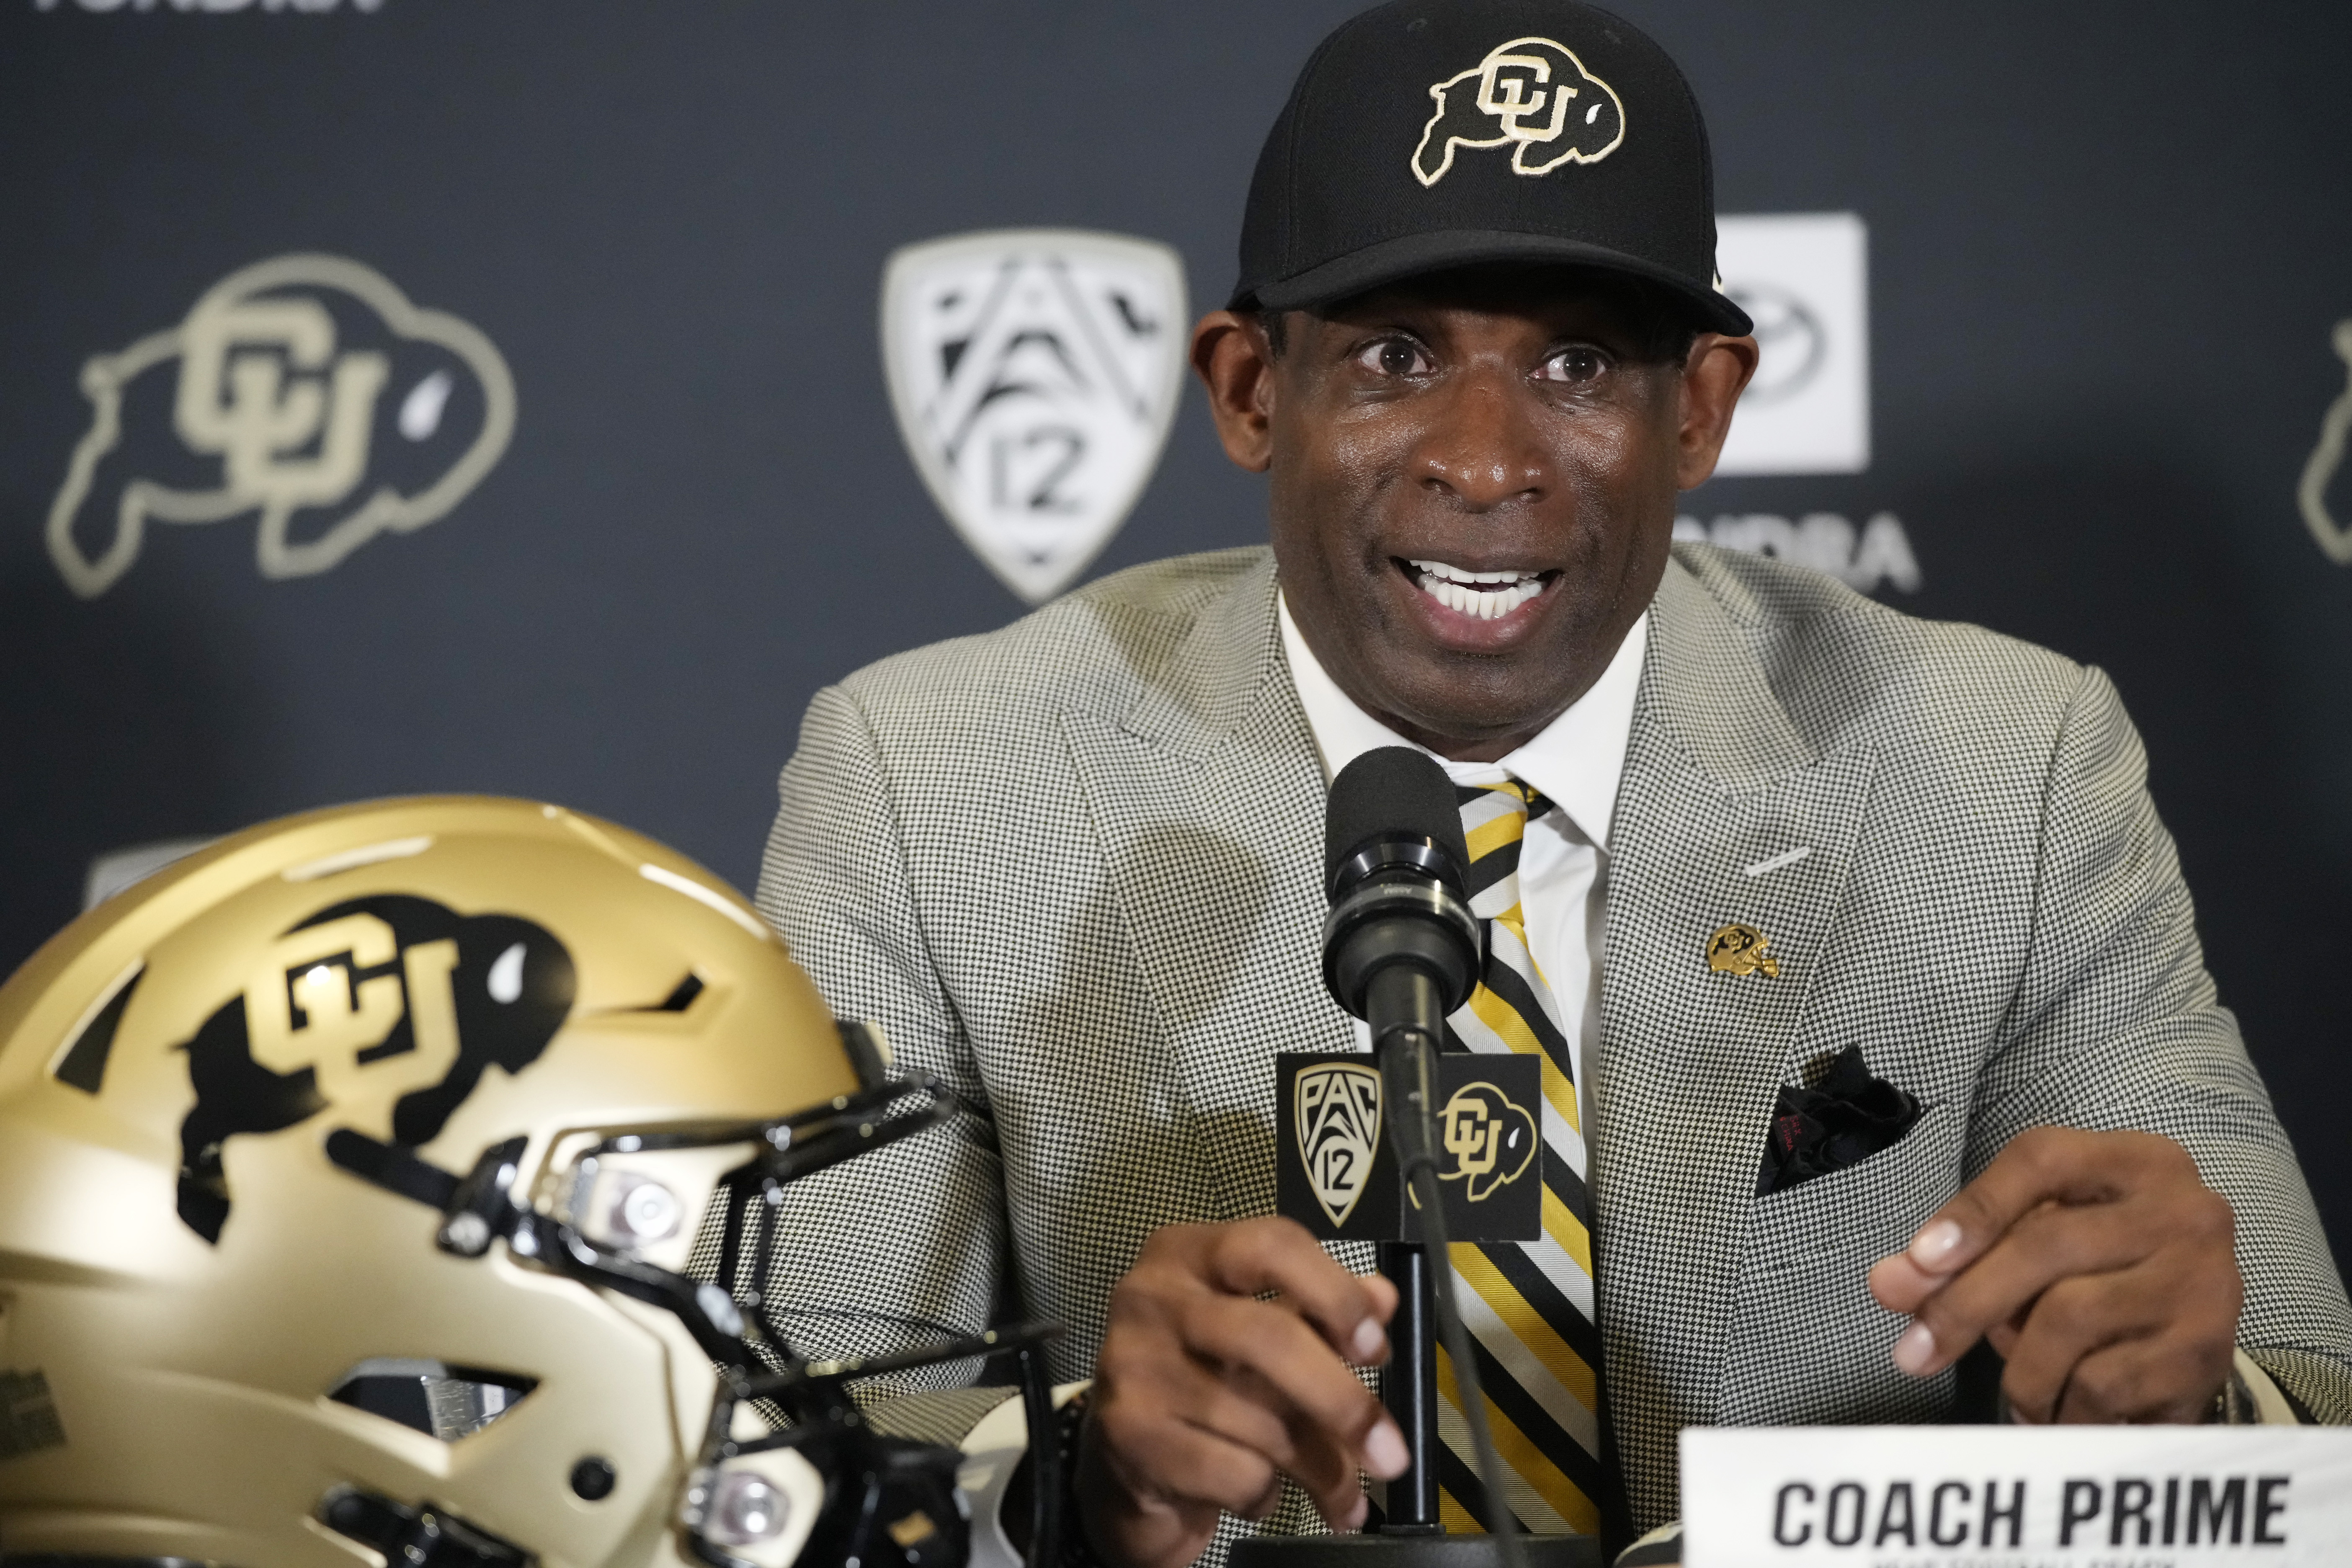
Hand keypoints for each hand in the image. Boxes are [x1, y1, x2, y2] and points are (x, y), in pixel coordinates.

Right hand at [1077, 1217, 1409, 1567]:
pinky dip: (1264, 1494)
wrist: (1117, 1460)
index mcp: (1187, 1252)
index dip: (1335, 1294)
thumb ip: (1320, 1311)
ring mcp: (1133, 1364)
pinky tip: (1257, 1492)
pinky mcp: (1128, 1433)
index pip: (1271, 1245)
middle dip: (1342, 1401)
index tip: (1377, 1348)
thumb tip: (1384, 1299)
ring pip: (1260, 1422)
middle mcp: (1151, 1296)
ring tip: (1343, 1494)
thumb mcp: (1260, 1333)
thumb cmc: (1200, 1379)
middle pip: (1269, 1337)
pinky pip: (1233, 1472)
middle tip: (1391, 1453)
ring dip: (1319, 1469)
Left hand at [1868, 1126, 2240, 1422]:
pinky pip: (2103, 1385)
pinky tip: (2053, 1414)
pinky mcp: (2205, 1354)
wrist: (2196, 1328)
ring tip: (2013, 1390)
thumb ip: (1963, 1253)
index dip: (1970, 1211)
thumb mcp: (2038, 1237)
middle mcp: (2180, 1211)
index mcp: (2133, 1161)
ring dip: (2018, 1369)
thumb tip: (1890, 1284)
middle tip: (1912, 1353)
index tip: (1913, 1265)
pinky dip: (2061, 1409)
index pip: (2039, 1161)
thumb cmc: (2098, 1268)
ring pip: (2068, 1321)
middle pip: (2045, 1245)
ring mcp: (2201, 1282)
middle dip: (1963, 1304)